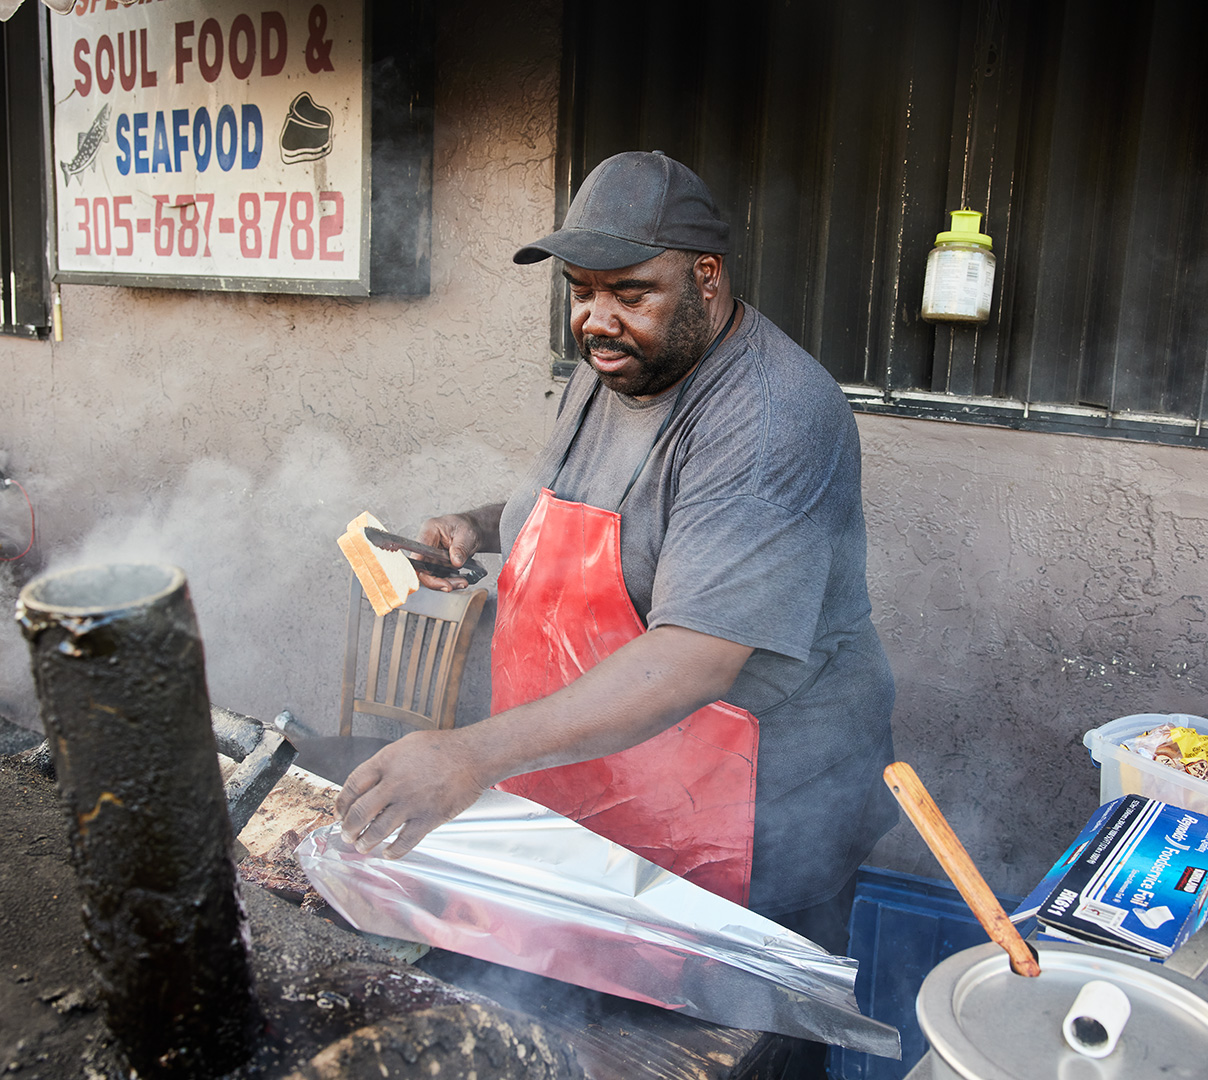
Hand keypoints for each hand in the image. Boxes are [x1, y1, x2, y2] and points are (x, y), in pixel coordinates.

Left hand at [335, 729, 485, 857]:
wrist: (473, 756)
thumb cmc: (442, 749)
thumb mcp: (406, 746)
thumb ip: (385, 764)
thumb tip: (367, 784)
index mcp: (386, 762)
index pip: (352, 786)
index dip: (341, 803)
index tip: (339, 813)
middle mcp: (395, 783)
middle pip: (359, 813)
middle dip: (348, 829)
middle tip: (347, 835)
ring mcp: (411, 803)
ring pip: (378, 831)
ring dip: (366, 843)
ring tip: (363, 847)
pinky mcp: (428, 818)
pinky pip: (404, 842)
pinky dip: (392, 852)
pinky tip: (388, 853)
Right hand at [415, 512, 486, 590]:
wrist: (471, 529)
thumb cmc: (465, 526)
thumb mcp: (466, 534)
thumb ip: (460, 548)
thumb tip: (456, 563)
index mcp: (429, 532)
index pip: (417, 554)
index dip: (421, 570)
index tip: (435, 580)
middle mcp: (426, 545)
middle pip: (422, 569)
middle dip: (437, 581)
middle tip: (452, 586)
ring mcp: (430, 556)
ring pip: (431, 576)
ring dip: (446, 583)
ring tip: (462, 583)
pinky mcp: (437, 564)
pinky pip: (439, 577)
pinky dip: (450, 582)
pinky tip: (461, 581)